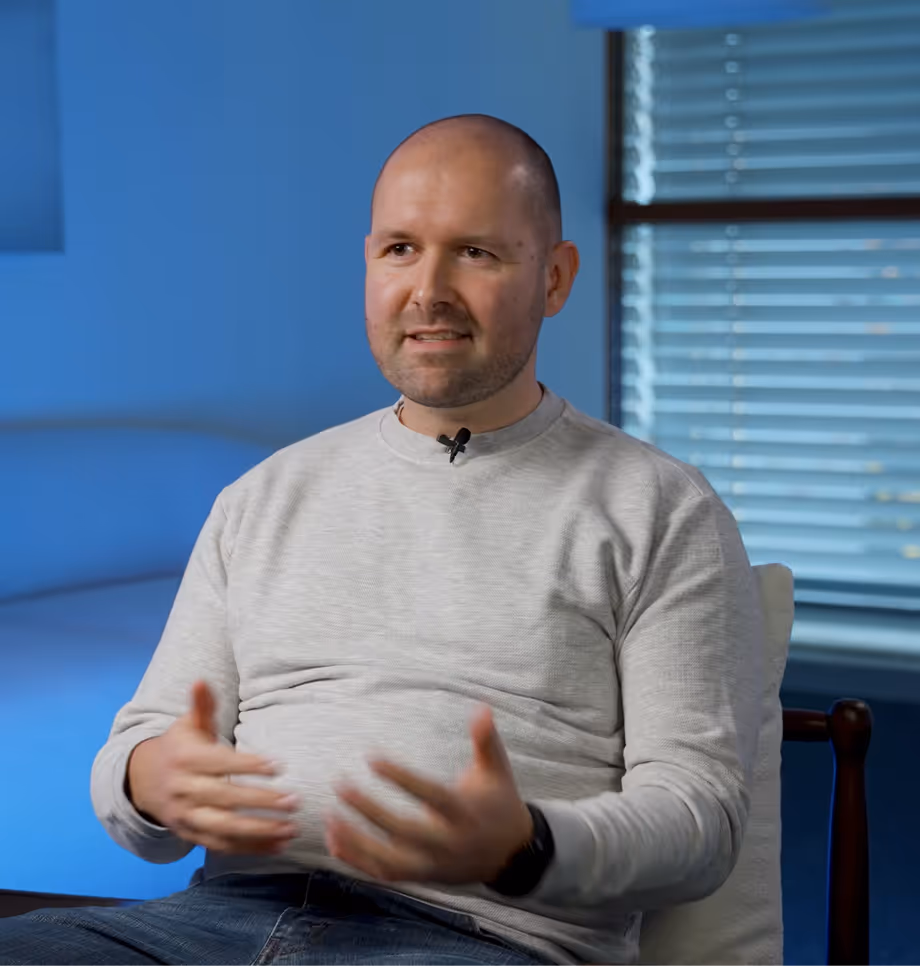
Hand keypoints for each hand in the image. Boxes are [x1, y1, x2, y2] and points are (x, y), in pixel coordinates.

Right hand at [126, 680, 300, 855]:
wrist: (143, 782)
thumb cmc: (180, 747)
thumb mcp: (188, 725)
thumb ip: (201, 706)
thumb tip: (202, 680)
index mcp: (185, 760)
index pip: (220, 763)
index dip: (247, 765)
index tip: (278, 766)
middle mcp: (184, 791)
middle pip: (224, 799)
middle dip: (260, 801)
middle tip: (293, 800)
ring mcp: (186, 817)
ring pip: (223, 828)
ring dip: (258, 832)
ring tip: (290, 829)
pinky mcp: (191, 835)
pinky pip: (222, 846)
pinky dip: (250, 849)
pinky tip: (279, 845)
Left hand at [324, 705, 533, 884]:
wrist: (511, 854)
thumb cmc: (499, 801)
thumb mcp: (497, 769)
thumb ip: (486, 740)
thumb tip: (482, 707)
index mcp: (465, 813)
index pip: (430, 795)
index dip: (401, 777)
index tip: (371, 757)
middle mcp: (449, 843)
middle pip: (404, 832)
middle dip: (369, 811)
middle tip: (340, 785)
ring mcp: (435, 864)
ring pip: (389, 861)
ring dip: (356, 842)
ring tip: (329, 816)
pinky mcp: (423, 877)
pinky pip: (386, 874)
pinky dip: (358, 861)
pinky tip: (334, 840)